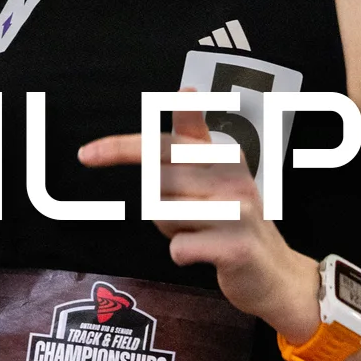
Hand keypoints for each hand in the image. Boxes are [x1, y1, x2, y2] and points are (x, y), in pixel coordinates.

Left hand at [78, 96, 320, 339]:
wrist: (276, 273)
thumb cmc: (235, 220)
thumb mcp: (219, 173)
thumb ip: (194, 136)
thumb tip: (185, 87)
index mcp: (224, 155)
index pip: (163, 144)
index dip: (120, 147)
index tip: (85, 155)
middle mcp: (232, 177)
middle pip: (156, 184)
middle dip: (160, 205)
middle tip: (190, 218)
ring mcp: (237, 211)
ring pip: (165, 215)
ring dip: (173, 230)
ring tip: (204, 232)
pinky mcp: (236, 247)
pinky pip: (180, 247)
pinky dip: (183, 254)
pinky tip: (205, 254)